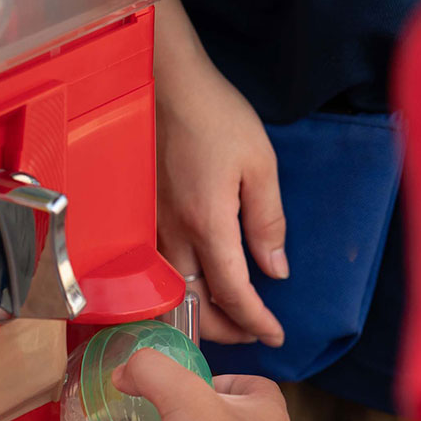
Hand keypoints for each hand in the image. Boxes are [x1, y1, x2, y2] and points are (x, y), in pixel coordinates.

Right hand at [156, 58, 287, 346]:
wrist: (167, 85)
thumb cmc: (216, 117)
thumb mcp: (260, 166)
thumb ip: (268, 222)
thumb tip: (275, 270)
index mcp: (208, 224)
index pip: (233, 292)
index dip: (256, 320)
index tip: (275, 335)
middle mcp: (174, 234)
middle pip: (194, 304)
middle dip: (225, 329)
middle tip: (254, 333)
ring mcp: (154, 226)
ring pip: (171, 291)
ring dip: (200, 313)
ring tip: (229, 316)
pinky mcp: (145, 215)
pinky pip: (159, 270)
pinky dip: (180, 290)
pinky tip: (198, 284)